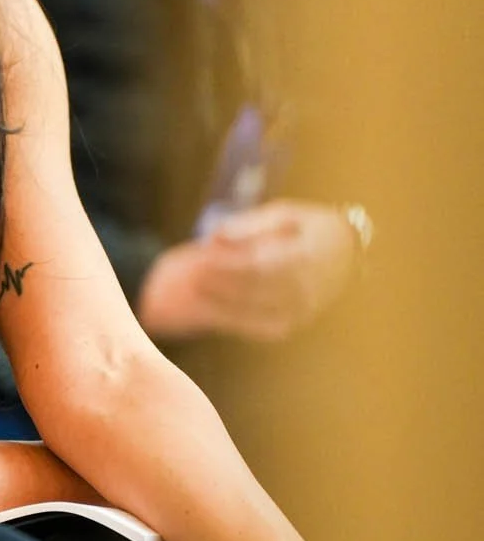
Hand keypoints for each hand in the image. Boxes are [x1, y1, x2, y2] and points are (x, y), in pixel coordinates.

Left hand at [136, 200, 358, 343]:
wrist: (350, 252)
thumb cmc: (311, 226)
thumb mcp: (286, 213)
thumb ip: (250, 224)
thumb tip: (214, 236)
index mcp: (306, 257)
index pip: (259, 266)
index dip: (227, 266)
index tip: (201, 259)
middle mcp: (308, 288)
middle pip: (254, 291)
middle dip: (220, 286)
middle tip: (191, 277)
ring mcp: (306, 309)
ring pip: (258, 314)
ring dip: (224, 307)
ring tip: (197, 293)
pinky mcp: (299, 321)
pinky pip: (265, 328)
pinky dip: (239, 321)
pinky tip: (216, 310)